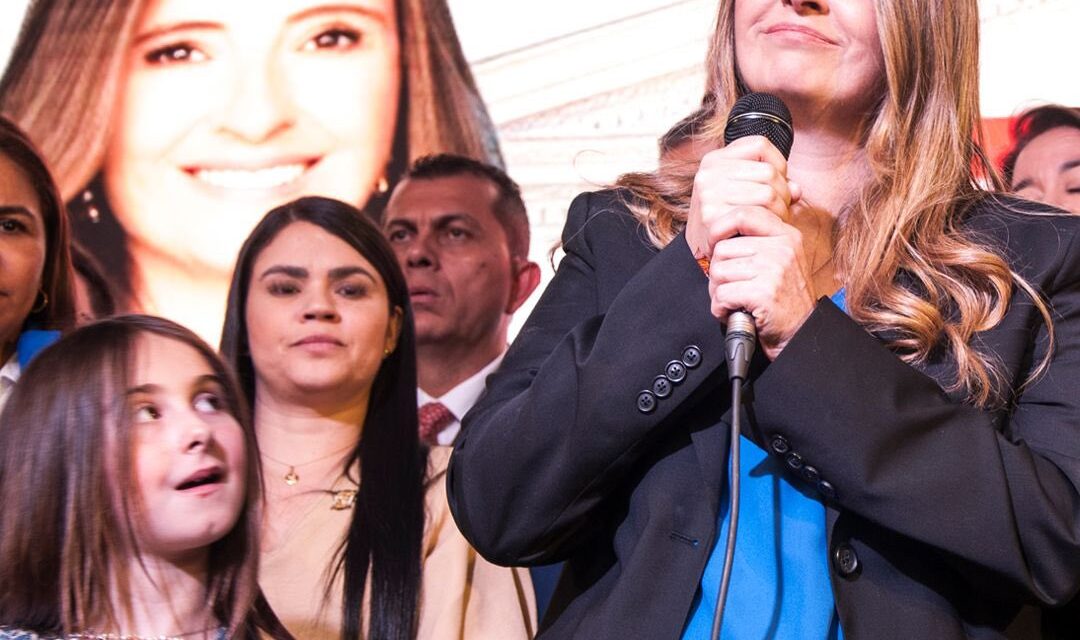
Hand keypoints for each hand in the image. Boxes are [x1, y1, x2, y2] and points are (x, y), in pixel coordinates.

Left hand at [684, 136, 816, 359]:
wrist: (800, 333)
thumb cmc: (783, 299)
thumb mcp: (780, 259)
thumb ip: (759, 238)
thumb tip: (723, 221)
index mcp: (786, 234)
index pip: (742, 214)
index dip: (719, 228)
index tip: (714, 245)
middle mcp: (782, 247)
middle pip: (722, 248)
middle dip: (718, 272)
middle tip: (731, 287)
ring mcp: (774, 269)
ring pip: (718, 271)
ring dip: (718, 291)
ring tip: (736, 300)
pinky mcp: (763, 292)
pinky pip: (721, 294)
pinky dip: (721, 308)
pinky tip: (735, 311)